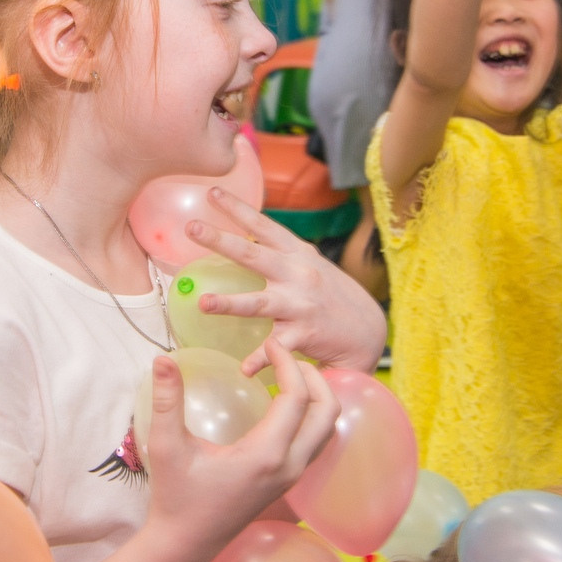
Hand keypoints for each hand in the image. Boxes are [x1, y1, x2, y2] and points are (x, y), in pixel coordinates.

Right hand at [140, 334, 336, 558]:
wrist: (186, 544)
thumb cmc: (176, 497)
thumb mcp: (167, 447)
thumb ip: (166, 401)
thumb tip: (162, 358)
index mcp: (266, 454)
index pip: (297, 397)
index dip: (288, 363)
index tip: (269, 343)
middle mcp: (289, 466)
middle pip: (328, 411)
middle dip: (314, 376)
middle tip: (286, 356)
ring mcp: (292, 477)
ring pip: (327, 429)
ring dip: (318, 396)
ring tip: (289, 375)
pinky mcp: (288, 483)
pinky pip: (315, 443)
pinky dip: (311, 416)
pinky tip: (282, 405)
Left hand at [182, 188, 386, 373]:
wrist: (368, 331)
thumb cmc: (332, 296)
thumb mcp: (311, 266)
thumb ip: (283, 255)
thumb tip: (248, 241)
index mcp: (297, 254)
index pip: (263, 225)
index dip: (237, 208)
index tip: (212, 192)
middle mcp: (298, 273)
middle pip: (253, 254)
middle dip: (221, 240)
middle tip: (192, 228)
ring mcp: (300, 304)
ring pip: (259, 303)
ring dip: (229, 303)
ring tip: (203, 304)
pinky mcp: (305, 334)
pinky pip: (276, 348)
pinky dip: (259, 360)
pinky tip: (244, 369)